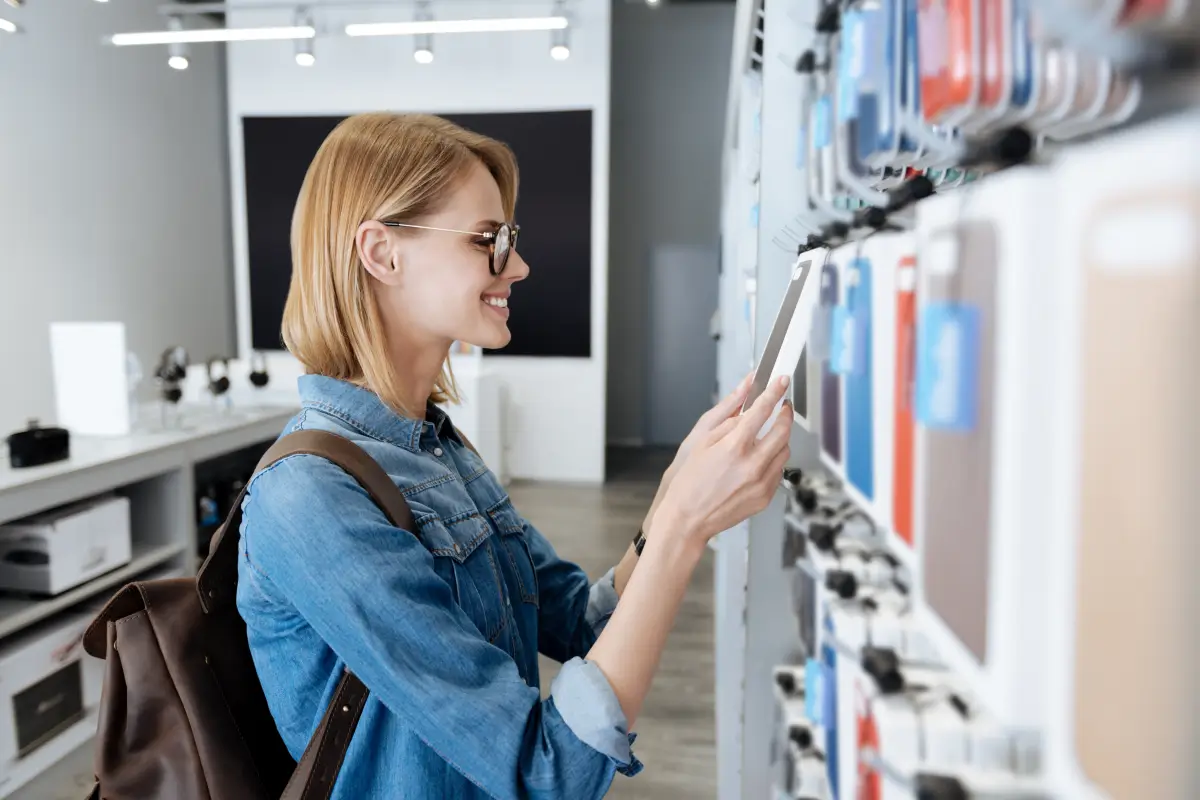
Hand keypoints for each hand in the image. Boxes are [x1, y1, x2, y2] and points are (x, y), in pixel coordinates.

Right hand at [652, 375, 791, 546]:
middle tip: (782, 407)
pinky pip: (779, 471)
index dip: (774, 392)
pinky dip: (774, 460)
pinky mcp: (765, 497)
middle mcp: (753, 464)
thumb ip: (729, 422)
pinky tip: (760, 459)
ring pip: (785, 451)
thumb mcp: (702, 443)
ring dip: (780, 438)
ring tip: (768, 435)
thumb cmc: (690, 482)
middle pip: (783, 430)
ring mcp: (762, 482)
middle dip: (785, 414)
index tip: (781, 382)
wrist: (688, 519)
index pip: (762, 410)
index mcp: (735, 446)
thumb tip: (748, 407)